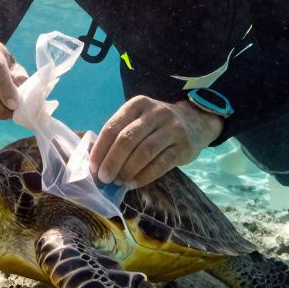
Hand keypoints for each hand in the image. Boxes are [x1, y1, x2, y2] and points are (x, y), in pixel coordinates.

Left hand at [90, 96, 222, 188]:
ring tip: (119, 182)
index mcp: (138, 104)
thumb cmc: (157, 125)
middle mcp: (155, 113)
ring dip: (128, 170)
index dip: (101, 149)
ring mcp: (172, 128)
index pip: (113, 126)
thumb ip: (119, 133)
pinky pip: (161, 164)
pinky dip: (145, 176)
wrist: (195, 122)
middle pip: (128, 139)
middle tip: (104, 178)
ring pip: (144, 152)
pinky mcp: (184, 146)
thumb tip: (95, 160)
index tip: (93, 167)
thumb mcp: (139, 119)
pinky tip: (134, 183)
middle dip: (112, 161)